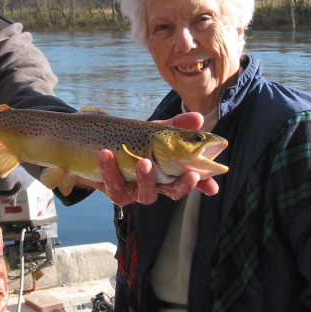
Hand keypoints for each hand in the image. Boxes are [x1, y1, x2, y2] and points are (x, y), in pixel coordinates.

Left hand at [89, 112, 219, 205]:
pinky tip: (106, 153)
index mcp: (167, 174)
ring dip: (145, 178)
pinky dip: (110, 169)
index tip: (213, 187)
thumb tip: (199, 118)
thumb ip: (175, 126)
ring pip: (144, 193)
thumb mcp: (154, 132)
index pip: (188, 181)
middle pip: (172, 191)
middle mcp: (154, 185)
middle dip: (181, 185)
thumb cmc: (132, 141)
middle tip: (189, 174)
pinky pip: (113, 185)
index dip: (202, 185)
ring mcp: (134, 191)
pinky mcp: (113, 190)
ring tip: (143, 161)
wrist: (97, 146)